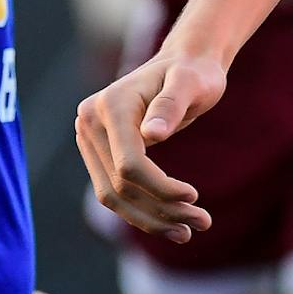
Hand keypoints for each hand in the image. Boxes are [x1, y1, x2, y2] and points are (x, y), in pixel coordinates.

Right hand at [75, 48, 226, 242]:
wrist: (185, 63)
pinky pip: (116, 190)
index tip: (194, 197)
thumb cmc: (193, 72)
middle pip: (119, 186)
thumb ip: (172, 104)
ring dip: (152, 219)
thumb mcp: (191, 83)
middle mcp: (90, 122)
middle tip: (202, 223)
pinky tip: (173, 224)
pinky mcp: (99, 152)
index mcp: (110, 106)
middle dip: (160, 210)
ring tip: (190, 230)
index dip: (160, 188)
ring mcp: (90, 138)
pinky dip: (143, 210)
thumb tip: (151, 134)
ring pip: (114, 196)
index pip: (128, 165)